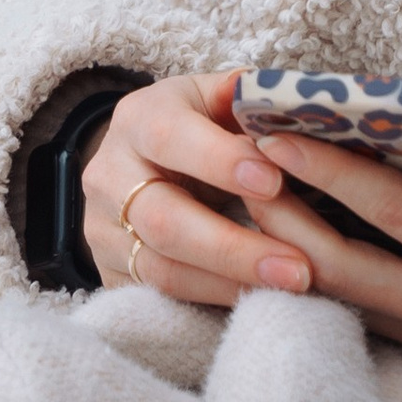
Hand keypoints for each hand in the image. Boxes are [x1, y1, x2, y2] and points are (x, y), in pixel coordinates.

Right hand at [81, 71, 318, 309]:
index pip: (171, 138)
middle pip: (165, 220)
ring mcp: (103, 231)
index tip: (274, 182)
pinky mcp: (110, 273)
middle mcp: (110, 176)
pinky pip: (159, 298)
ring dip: (230, 284)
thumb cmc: (198, 126)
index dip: (220, 161)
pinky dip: (213, 302)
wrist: (140, 163)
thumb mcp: (216, 99)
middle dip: (235, 247)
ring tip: (290, 287)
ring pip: (162, 270)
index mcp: (139, 120)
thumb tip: (297, 104)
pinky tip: (258, 302)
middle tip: (298, 266)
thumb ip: (251, 99)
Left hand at [242, 104, 401, 401]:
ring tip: (247, 199)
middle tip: (232, 164)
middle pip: (339, 268)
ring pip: (343, 302)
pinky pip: (367, 318)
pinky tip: (297, 246)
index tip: (275, 134)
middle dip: (280, 216)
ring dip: (291, 253)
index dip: (327, 172)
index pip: (389, 213)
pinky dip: (326, 281)